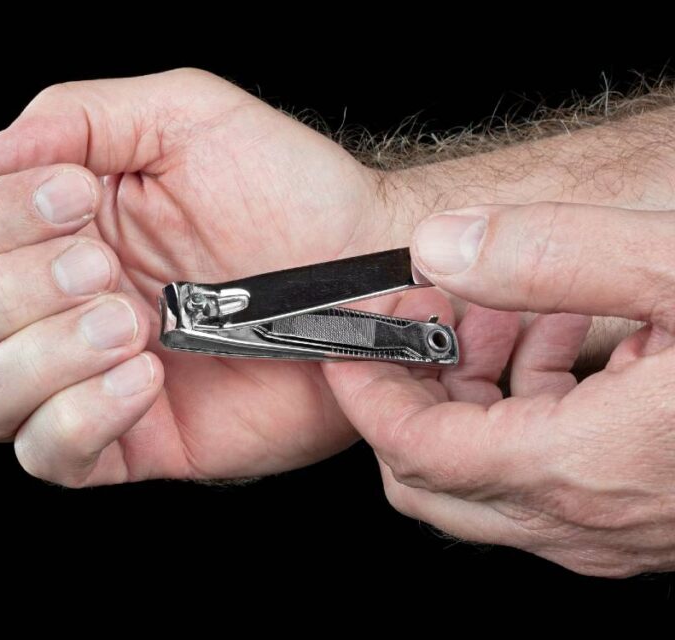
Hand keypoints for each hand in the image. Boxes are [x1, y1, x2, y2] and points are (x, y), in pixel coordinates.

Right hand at [0, 69, 400, 485]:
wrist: (370, 273)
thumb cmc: (287, 191)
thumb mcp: (182, 116)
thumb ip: (72, 118)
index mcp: (45, 228)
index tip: (73, 197)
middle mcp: (47, 306)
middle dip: (10, 292)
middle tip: (103, 266)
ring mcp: (79, 379)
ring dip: (40, 356)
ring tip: (129, 323)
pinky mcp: (125, 441)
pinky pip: (48, 455)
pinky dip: (81, 415)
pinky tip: (147, 375)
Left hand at [325, 202, 674, 575]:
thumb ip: (554, 257)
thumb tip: (443, 245)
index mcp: (586, 466)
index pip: (412, 449)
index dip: (366, 389)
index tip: (351, 335)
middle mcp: (591, 518)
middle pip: (434, 479)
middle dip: (418, 392)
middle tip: (443, 315)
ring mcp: (620, 529)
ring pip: (492, 479)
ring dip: (480, 395)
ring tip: (519, 312)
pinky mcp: (648, 516)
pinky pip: (553, 476)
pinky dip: (536, 410)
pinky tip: (579, 340)